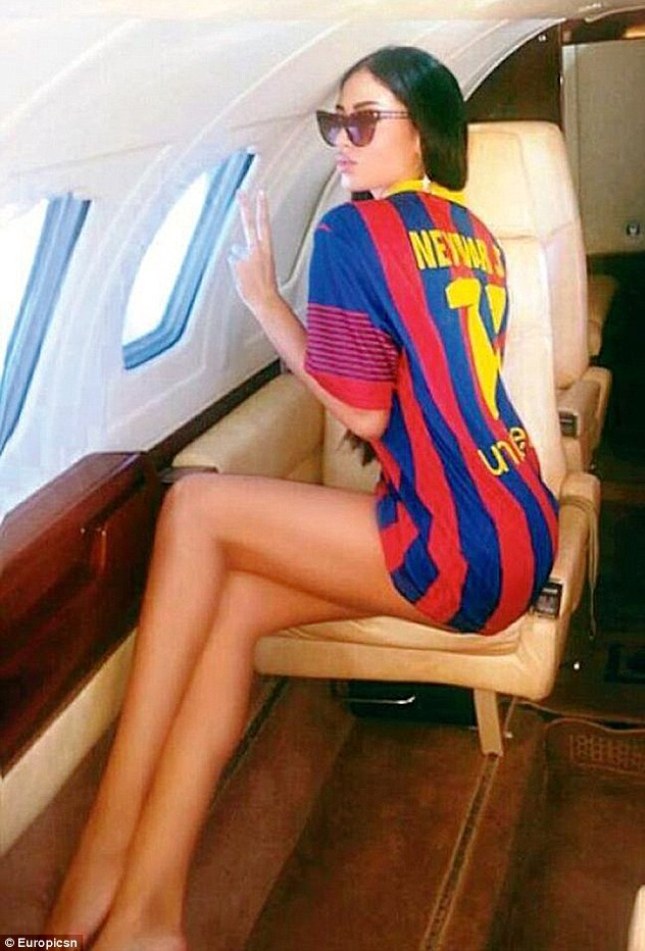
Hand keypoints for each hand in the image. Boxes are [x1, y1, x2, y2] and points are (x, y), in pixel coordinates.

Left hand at [229, 189, 280, 315]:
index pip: (264, 223)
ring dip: (240, 262)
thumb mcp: (264, 265)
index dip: (262, 207)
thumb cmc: (266, 286)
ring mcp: (245, 255)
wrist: (265, 300)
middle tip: (240, 191)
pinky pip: (233, 262)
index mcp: (267, 248)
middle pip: (249, 223)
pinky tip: (243, 277)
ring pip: (236, 252)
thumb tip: (237, 249)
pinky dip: (236, 269)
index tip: (260, 193)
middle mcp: (257, 249)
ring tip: (248, 275)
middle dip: (245, 206)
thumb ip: (253, 253)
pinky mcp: (236, 262)